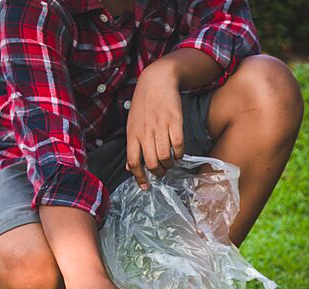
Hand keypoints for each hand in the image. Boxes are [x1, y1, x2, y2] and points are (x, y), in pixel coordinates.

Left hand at [126, 62, 184, 189]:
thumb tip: (130, 168)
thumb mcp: (132, 124)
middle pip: (151, 163)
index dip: (139, 177)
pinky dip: (179, 154)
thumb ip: (132, 146)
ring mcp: (160, 127)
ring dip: (169, 164)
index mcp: (133, 134)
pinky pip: (178, 145)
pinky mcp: (174, 122)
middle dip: (157, 173)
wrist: (157, 81)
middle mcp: (145, 132)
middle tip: (161, 172)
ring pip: (164, 156)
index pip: (133, 162)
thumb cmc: (143, 104)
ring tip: (169, 162)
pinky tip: (178, 154)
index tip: (145, 187)